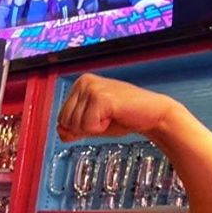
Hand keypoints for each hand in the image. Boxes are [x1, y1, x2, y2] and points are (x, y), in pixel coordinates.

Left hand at [57, 74, 179, 142]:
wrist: (151, 115)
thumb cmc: (122, 117)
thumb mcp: (90, 124)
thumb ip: (72, 129)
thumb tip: (60, 131)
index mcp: (79, 84)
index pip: (61, 118)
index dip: (79, 126)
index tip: (98, 117)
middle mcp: (84, 82)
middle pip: (65, 121)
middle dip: (84, 127)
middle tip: (105, 117)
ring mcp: (92, 88)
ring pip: (75, 125)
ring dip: (94, 127)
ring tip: (110, 115)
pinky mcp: (101, 97)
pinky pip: (88, 126)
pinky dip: (101, 128)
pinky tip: (114, 115)